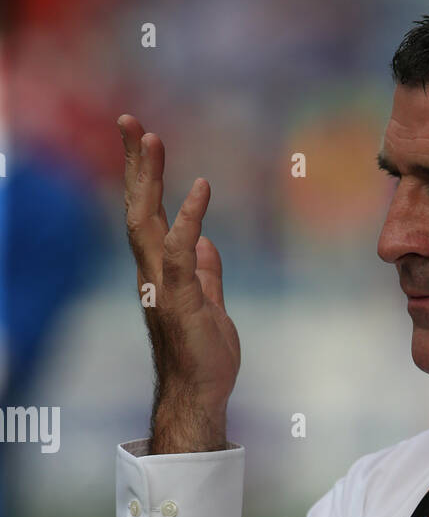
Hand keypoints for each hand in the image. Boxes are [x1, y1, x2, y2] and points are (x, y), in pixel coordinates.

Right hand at [118, 114, 239, 451]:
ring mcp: (162, 285)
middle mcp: (153, 273)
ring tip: (151, 139)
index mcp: (160, 271)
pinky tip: (200, 188)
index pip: (149, 215)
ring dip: (149, 180)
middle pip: (138, 208)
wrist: (200, 394)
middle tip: (130, 121)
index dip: (146, 178)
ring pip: (148, 222)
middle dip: (135, 165)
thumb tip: (206, 244)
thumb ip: (206, 274)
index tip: (144, 139)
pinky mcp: (179, 298)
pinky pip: (182, 252)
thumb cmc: (203, 357)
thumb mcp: (210, 305)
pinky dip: (190, 219)